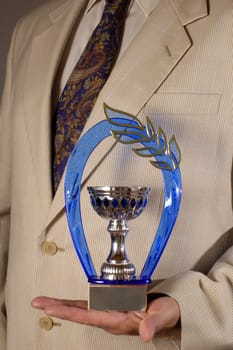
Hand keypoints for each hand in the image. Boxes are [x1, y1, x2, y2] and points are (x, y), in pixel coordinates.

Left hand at [31, 295, 179, 341]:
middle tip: (38, 303)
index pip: (89, 316)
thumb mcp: (163, 316)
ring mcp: (109, 312)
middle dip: (58, 308)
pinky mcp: (112, 306)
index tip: (51, 308)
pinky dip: (75, 302)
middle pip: (79, 313)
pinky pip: (89, 304)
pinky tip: (65, 302)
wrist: (168, 312)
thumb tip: (144, 334)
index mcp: (119, 320)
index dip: (69, 312)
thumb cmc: (165, 313)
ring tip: (44, 301)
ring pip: (81, 309)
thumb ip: (153, 324)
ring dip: (62, 305)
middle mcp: (110, 317)